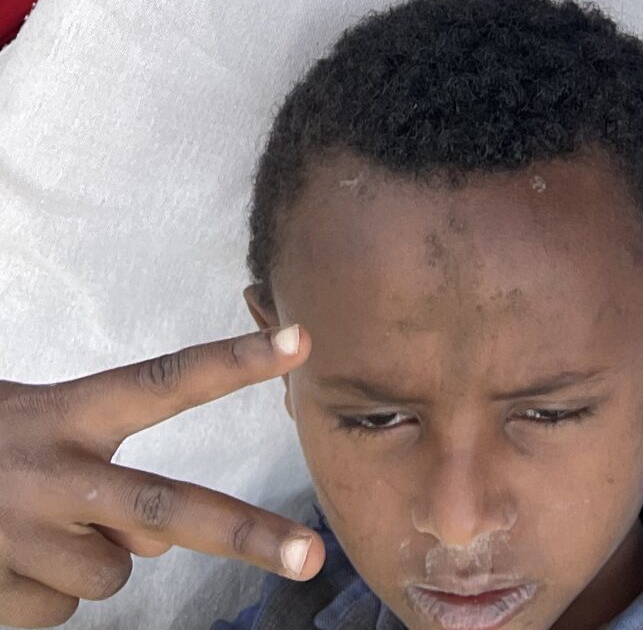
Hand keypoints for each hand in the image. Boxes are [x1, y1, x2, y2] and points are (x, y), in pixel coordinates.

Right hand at [0, 326, 324, 626]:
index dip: (233, 363)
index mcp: (66, 414)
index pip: (165, 380)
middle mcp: (53, 474)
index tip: (303, 340)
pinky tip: (6, 560)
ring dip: (90, 559)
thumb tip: (157, 541)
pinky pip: (62, 611)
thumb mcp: (43, 433)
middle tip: (311, 554)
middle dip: (244, 533)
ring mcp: (25, 537)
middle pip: (166, 503)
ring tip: (34, 525)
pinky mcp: (1, 594)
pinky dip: (44, 594)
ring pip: (115, 573)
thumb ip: (106, 474)